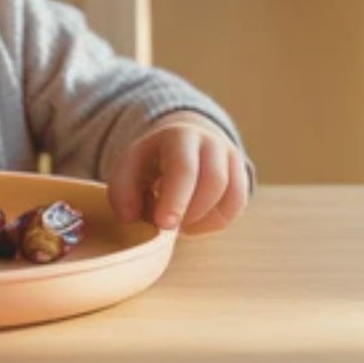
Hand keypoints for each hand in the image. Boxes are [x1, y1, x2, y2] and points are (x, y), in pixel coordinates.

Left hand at [106, 111, 248, 234]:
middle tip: (169, 226)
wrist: (183, 140)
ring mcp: (231, 158)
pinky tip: (193, 223)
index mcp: (179, 136)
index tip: (163, 224)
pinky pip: (236, 205)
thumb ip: (122, 190)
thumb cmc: (152, 160)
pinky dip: (215, 222)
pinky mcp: (241, 177)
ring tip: (178, 222)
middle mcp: (211, 143)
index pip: (184, 168)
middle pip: (214, 181)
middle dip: (192, 211)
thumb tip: (129, 217)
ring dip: (203, 219)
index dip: (175, 200)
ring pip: (231, 195)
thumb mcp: (129, 166)